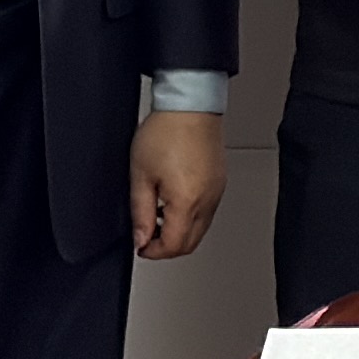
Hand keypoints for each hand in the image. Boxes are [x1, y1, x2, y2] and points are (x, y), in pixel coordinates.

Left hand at [132, 108, 225, 259]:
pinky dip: (189, 217)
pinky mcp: (219, 183)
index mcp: (187, 202)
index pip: (173, 245)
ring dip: (178, 231)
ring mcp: (216, 192)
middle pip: (190, 243)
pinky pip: (206, 212)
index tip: (140, 246)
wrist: (190, 106)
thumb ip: (140, 212)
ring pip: (200, 229)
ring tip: (156, 215)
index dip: (153, 252)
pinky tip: (172, 202)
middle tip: (146, 237)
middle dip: (167, 247)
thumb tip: (140, 238)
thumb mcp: (140, 175)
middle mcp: (207, 201)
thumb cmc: (166, 131)